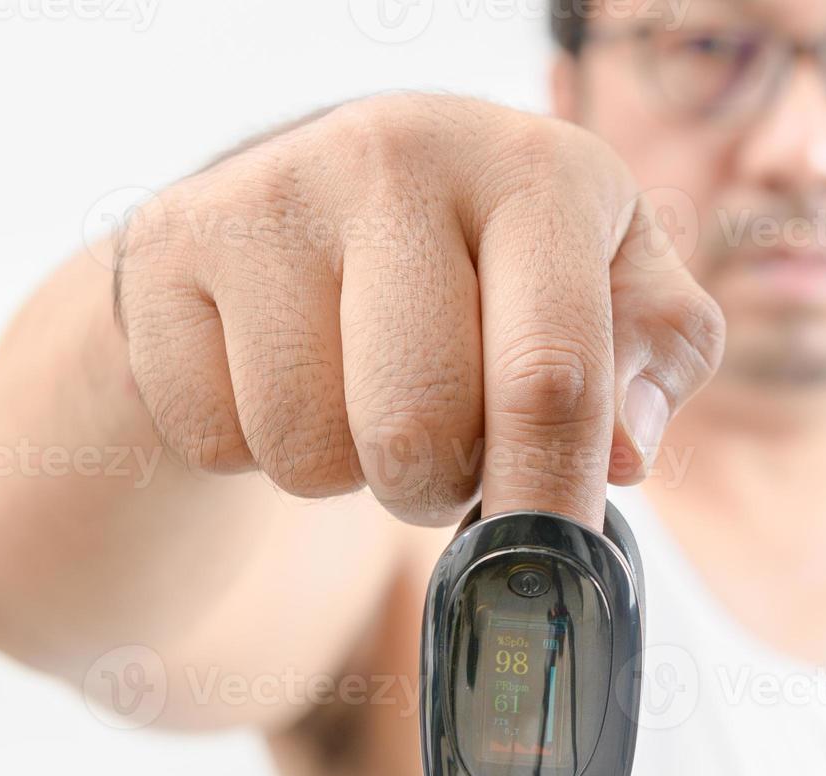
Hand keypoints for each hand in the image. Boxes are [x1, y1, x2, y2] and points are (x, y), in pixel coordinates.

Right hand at [114, 93, 722, 528]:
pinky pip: (217, 438)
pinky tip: (291, 371)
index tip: (547, 570)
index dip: (550, 497)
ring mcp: (272, 193)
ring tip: (372, 392)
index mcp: (536, 171)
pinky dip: (258, 449)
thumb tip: (622, 454)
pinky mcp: (171, 243)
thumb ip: (653, 360)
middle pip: (419, 429)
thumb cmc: (501, 268)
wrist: (331, 205)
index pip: (550, 374)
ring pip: (309, 449)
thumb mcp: (612, 289)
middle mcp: (401, 156)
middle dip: (443, 482)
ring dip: (353, 470)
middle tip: (452, 440)